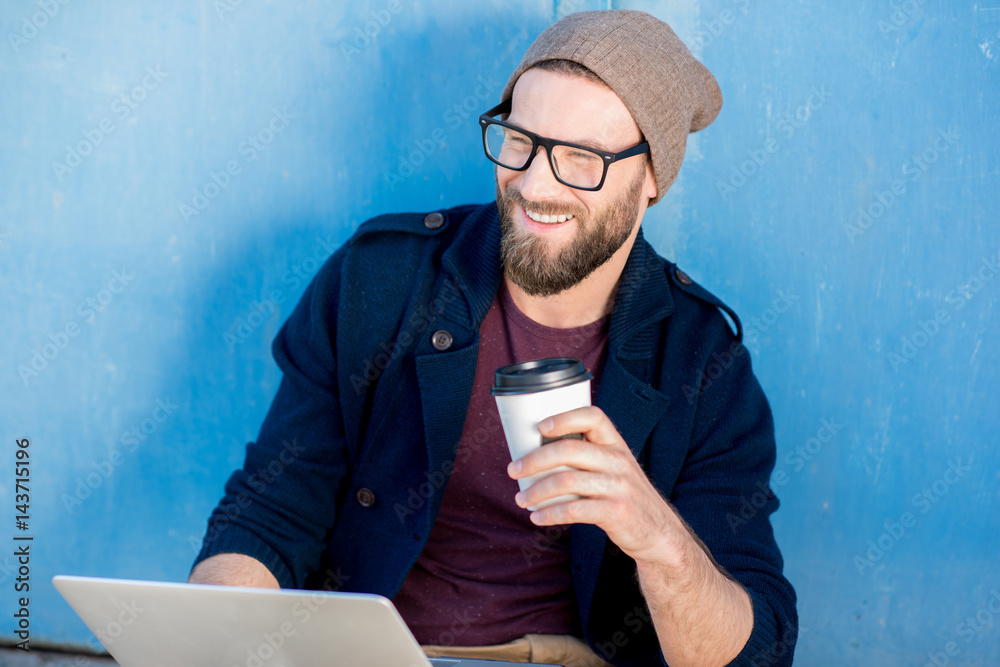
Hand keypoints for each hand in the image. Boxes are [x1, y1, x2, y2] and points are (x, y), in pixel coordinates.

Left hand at [507, 405, 686, 563]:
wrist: (660, 534)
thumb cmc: (627, 498)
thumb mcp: (617, 469)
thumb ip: (590, 458)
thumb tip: (538, 455)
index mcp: (617, 445)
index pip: (594, 417)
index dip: (566, 417)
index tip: (541, 427)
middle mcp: (619, 461)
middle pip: (569, 450)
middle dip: (534, 460)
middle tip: (514, 470)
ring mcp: (619, 487)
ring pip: (567, 481)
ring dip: (536, 491)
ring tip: (521, 499)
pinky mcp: (616, 512)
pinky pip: (574, 510)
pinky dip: (550, 514)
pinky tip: (538, 518)